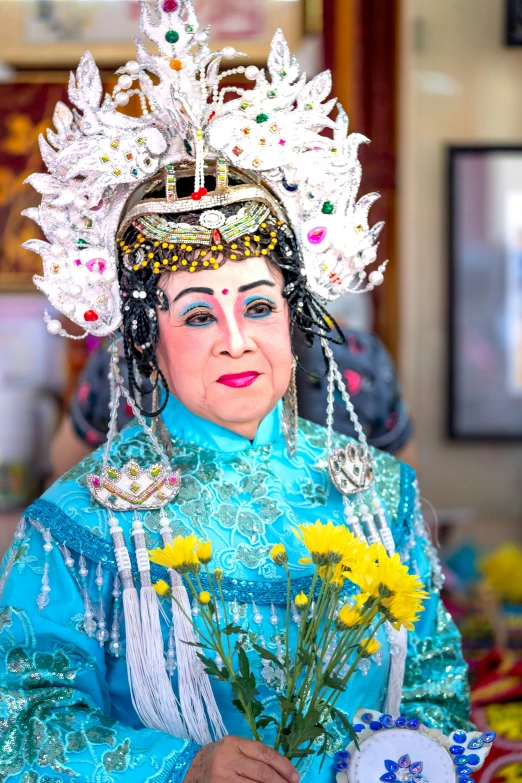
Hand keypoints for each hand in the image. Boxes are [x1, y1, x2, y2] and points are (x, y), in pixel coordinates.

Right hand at [184, 735, 299, 782]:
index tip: (295, 777)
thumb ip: (253, 756)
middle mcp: (227, 759)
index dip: (283, 766)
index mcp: (233, 743)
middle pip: (262, 773)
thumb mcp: (233, 749)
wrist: (188, 770)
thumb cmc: (217, 758)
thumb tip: (282, 771)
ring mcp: (223, 778)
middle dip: (281, 782)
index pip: (264, 753)